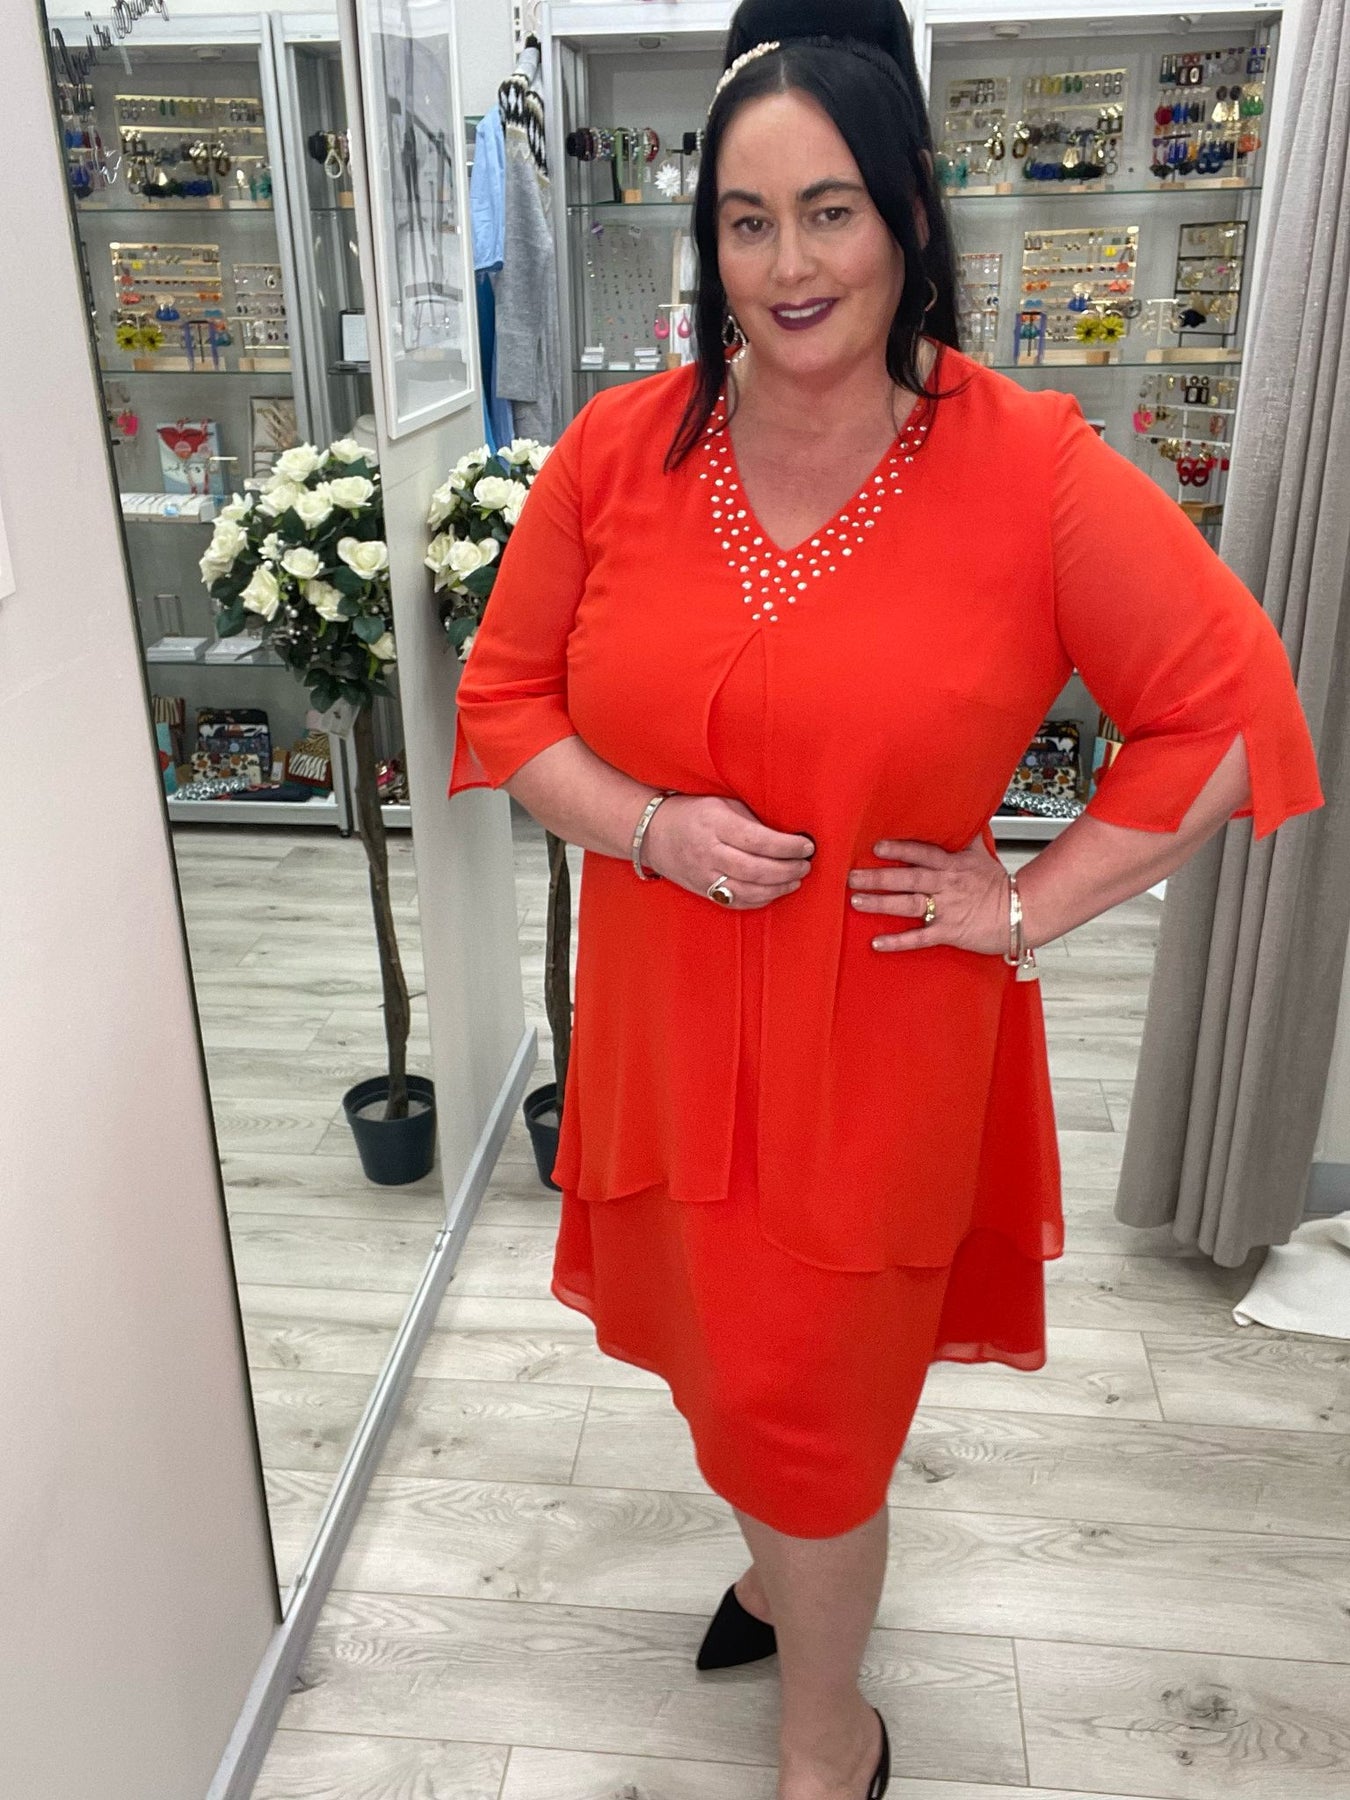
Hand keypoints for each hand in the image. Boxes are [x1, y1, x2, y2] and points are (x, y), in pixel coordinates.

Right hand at [643, 795, 814, 907]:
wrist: (653, 833)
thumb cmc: (692, 813)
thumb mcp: (722, 804)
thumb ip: (751, 819)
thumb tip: (788, 834)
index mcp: (715, 824)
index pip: (758, 841)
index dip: (787, 847)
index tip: (806, 846)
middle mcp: (709, 852)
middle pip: (756, 869)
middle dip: (788, 870)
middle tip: (805, 865)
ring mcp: (704, 876)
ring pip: (748, 891)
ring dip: (778, 888)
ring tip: (795, 879)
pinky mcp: (703, 891)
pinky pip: (736, 902)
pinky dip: (760, 900)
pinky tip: (775, 891)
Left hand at [847, 833, 1008, 955]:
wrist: (1021, 913)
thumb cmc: (998, 885)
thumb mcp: (981, 854)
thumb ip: (964, 835)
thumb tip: (961, 811)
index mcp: (952, 865)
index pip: (922, 853)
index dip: (899, 849)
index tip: (876, 847)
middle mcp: (946, 885)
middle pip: (908, 878)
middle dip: (879, 877)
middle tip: (852, 877)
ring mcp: (946, 909)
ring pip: (909, 904)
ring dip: (882, 903)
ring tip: (857, 901)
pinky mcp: (949, 931)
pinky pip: (920, 937)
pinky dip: (898, 941)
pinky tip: (877, 942)